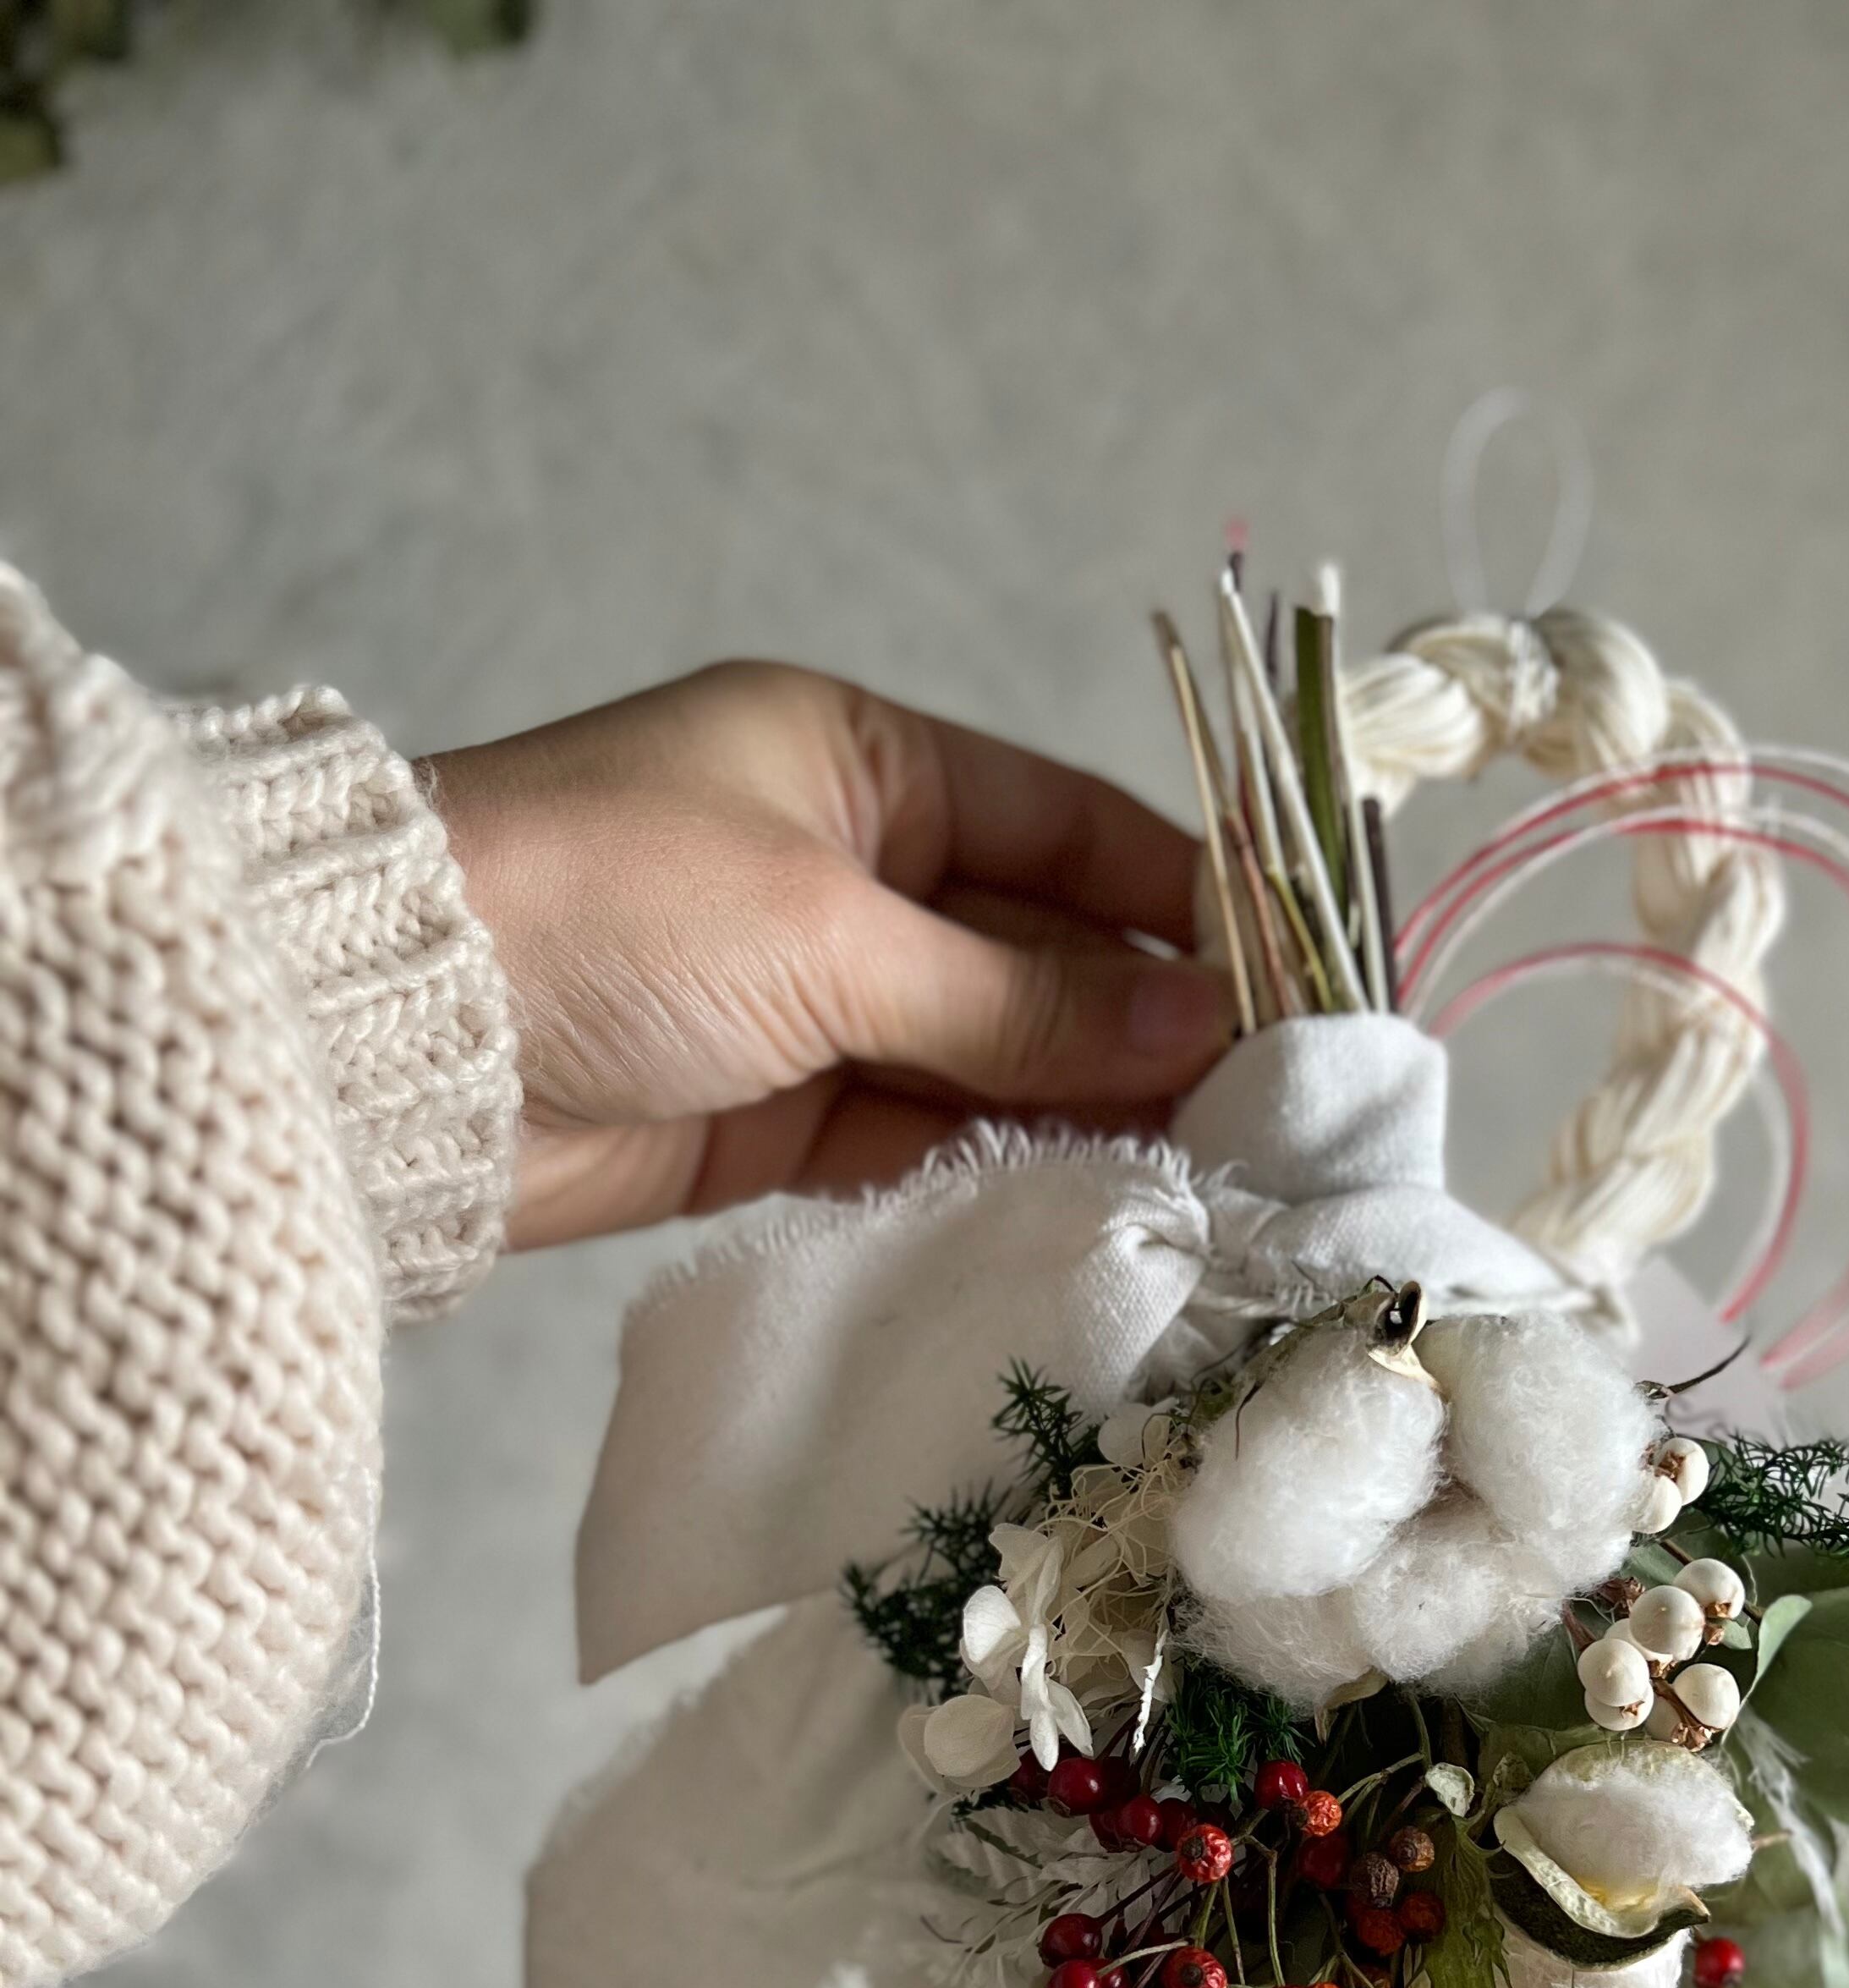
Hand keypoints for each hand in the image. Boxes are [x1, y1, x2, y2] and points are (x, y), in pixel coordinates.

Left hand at [426, 661, 1231, 1249]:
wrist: (398, 1041)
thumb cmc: (605, 910)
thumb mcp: (833, 935)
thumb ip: (1016, 998)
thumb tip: (1195, 1023)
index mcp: (858, 762)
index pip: (1066, 826)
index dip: (1179, 898)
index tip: (1289, 976)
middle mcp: (846, 872)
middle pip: (1038, 953)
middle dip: (1143, 1027)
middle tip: (1269, 1111)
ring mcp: (811, 999)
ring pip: (987, 1057)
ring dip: (1080, 1110)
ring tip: (1204, 1172)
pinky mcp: (772, 1116)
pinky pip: (920, 1136)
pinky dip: (995, 1168)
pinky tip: (1090, 1203)